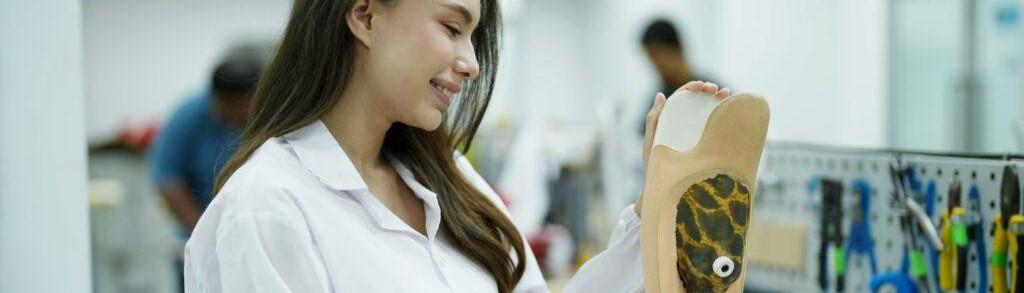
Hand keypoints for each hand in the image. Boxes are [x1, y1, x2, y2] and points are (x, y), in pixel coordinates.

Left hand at [635, 81, 729, 216]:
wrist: (661, 188)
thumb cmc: (652, 165)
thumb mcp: (651, 141)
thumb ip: (653, 119)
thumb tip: (660, 95)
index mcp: (669, 119)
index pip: (682, 97)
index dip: (692, 87)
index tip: (701, 86)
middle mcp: (682, 124)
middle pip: (697, 101)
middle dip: (708, 90)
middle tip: (716, 90)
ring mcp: (693, 133)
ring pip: (707, 112)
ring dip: (718, 100)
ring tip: (727, 94)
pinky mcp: (702, 144)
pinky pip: (713, 129)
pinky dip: (723, 118)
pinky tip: (732, 113)